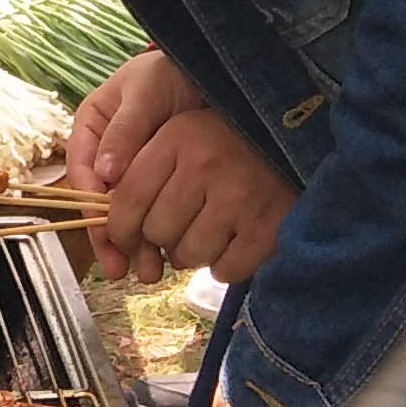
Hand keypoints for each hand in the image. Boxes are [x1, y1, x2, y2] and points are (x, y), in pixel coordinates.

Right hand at [71, 51, 199, 276]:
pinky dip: (158, 236)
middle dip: (113, 237)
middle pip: (103, 203)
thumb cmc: (169, 73)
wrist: (212, 70)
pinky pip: (154, 212)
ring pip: (128, 214)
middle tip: (124, 268)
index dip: (92, 206)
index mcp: (91, 128)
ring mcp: (134, 171)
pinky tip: (167, 258)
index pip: (83, 173)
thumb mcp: (145, 94)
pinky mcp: (162, 183)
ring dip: (136, 245)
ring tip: (150, 273)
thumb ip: (127, 130)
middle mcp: (107, 155)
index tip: (107, 232)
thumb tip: (106, 172)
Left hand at [101, 101, 297, 287]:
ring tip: (207, 231)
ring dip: (191, 253)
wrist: (298, 141)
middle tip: (178, 225)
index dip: (118, 227)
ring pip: (187, 255)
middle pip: (155, 231)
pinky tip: (233, 242)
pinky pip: (224, 270)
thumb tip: (107, 227)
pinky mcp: (268, 228)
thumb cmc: (227, 142)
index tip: (122, 237)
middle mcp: (206, 163)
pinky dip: (224, 266)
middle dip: (160, 237)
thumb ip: (140, 170)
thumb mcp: (182, 135)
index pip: (129, 196)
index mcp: (179, 136)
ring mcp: (240, 197)